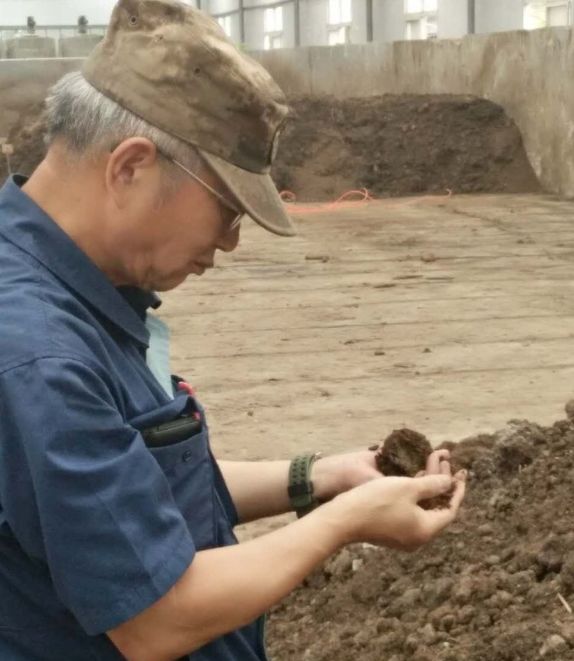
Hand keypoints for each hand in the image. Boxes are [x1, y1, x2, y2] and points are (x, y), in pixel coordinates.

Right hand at [325, 471, 465, 550]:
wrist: (343, 519)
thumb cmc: (377, 501)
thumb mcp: (408, 487)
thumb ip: (433, 484)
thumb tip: (450, 483)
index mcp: (427, 530)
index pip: (451, 509)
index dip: (457, 489)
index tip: (461, 472)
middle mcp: (418, 538)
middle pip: (437, 510)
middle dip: (442, 486)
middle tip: (446, 466)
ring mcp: (403, 538)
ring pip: (423, 511)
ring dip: (428, 490)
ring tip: (430, 468)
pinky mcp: (390, 533)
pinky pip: (411, 514)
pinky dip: (415, 498)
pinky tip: (411, 482)